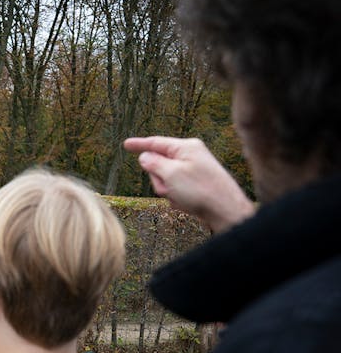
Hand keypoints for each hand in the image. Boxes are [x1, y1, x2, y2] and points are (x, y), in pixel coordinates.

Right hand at [125, 136, 255, 232]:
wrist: (226, 210)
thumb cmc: (200, 190)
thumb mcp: (171, 174)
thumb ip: (153, 163)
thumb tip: (145, 156)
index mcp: (185, 147)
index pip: (156, 142)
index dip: (139, 144)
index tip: (126, 144)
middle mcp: (190, 155)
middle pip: (159, 164)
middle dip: (158, 179)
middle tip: (169, 189)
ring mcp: (193, 170)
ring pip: (165, 179)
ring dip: (167, 191)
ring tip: (181, 197)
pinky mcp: (196, 183)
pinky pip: (175, 189)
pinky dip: (176, 197)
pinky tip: (188, 203)